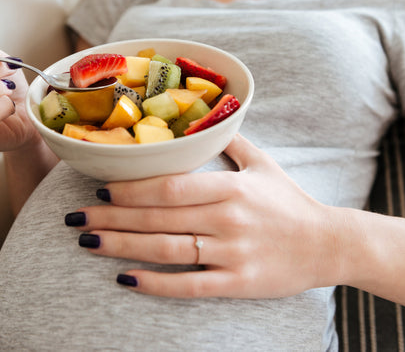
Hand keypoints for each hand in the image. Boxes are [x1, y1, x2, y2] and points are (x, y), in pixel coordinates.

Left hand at [70, 134, 338, 297]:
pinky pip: (189, 286)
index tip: (99, 187)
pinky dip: (155, 284)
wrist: (329, 244)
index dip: (130, 188)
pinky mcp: (237, 283)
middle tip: (75, 217)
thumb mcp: (264, 164)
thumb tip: (204, 117)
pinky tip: (125, 279)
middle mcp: (227, 219)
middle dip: (111, 216)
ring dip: (122, 246)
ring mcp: (232, 253)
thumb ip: (231, 140)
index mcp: (231, 187)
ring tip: (88, 241)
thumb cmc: (291, 202)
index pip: (169, 186)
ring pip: (165, 250)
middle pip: (158, 218)